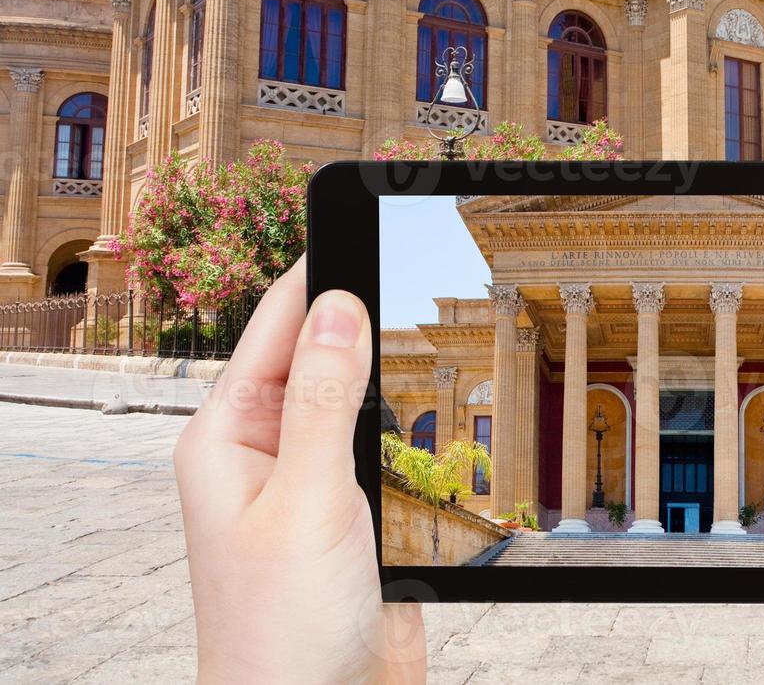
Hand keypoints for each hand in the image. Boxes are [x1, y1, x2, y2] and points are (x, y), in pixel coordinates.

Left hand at [174, 259, 424, 682]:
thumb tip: (339, 306)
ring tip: (445, 317)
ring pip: (362, 396)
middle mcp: (265, 450)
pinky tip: (449, 400)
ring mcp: (312, 481)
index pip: (275, 325)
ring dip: (398, 368)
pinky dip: (418, 419)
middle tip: (423, 260)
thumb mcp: (305, 501)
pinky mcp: (355, 512)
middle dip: (369, 311)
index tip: (365, 220)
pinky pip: (388, 442)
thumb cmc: (280, 631)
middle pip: (322, 352)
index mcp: (227, 437)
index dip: (320, 270)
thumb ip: (323, 401)